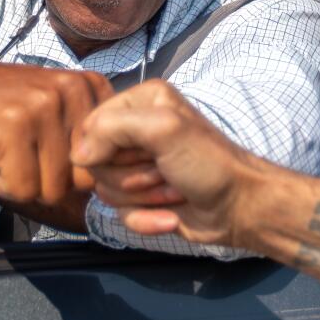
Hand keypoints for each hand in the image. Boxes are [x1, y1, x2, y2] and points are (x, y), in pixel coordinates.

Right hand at [0, 59, 113, 204]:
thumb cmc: (4, 107)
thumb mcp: (56, 108)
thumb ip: (87, 137)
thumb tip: (112, 184)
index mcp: (90, 86)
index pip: (108, 159)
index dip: (77, 171)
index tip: (50, 154)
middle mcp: (72, 91)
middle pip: (84, 180)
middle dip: (53, 181)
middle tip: (24, 156)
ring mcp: (43, 106)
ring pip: (54, 189)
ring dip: (23, 183)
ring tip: (6, 153)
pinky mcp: (12, 126)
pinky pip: (23, 189)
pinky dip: (2, 185)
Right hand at [73, 79, 259, 246]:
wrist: (241, 206)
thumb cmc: (208, 162)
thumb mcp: (164, 130)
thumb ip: (113, 129)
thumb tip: (78, 156)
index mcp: (141, 102)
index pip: (91, 126)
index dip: (109, 148)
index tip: (144, 151)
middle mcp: (136, 130)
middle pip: (97, 163)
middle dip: (132, 175)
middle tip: (166, 171)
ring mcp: (138, 166)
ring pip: (107, 191)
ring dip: (144, 196)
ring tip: (174, 189)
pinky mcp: (143, 199)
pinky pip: (122, 215)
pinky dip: (148, 218)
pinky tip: (173, 213)